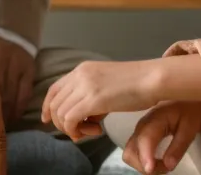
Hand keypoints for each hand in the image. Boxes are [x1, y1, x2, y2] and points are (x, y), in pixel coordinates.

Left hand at [41, 59, 160, 140]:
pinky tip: (96, 130)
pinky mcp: (93, 99)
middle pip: (55, 104)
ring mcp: (85, 86)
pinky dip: (77, 131)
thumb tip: (82, 116)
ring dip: (73, 129)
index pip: (54, 89)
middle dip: (63, 123)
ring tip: (93, 130)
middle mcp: (80, 75)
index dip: (48, 107)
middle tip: (81, 131)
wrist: (152, 78)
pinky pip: (70, 120)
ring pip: (61, 114)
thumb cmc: (137, 84)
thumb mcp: (106, 83)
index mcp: (82, 69)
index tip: (48, 120)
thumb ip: (91, 94)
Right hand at [122, 101, 200, 174]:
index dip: (145, 157)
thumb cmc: (187, 110)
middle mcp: (141, 126)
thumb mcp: (190, 128)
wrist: (182, 97)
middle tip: (166, 167)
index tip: (150, 170)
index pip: (144, 140)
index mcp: (154, 120)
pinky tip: (156, 161)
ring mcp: (137, 131)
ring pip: (129, 153)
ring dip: (142, 165)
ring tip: (161, 165)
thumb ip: (179, 147)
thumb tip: (168, 166)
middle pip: (130, 152)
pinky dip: (142, 161)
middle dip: (144, 166)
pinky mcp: (138, 135)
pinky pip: (133, 151)